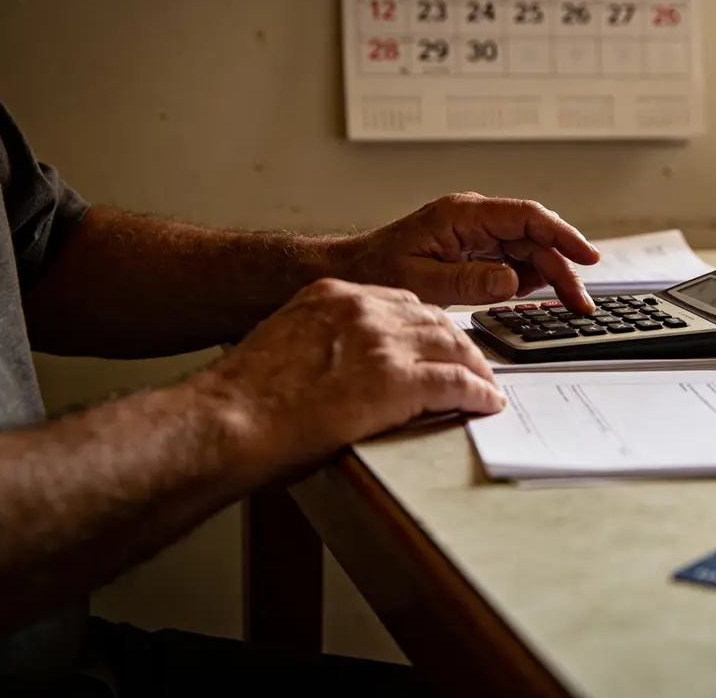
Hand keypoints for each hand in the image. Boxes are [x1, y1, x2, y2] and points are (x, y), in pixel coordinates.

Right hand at [203, 278, 504, 468]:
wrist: (228, 420)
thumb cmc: (243, 398)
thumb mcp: (282, 344)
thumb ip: (318, 342)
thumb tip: (339, 368)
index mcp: (333, 296)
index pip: (400, 302)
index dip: (426, 326)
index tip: (438, 341)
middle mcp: (363, 310)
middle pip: (433, 319)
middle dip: (458, 343)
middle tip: (473, 364)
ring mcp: (383, 343)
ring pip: (453, 345)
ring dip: (475, 367)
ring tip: (486, 385)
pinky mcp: (398, 381)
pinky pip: (456, 382)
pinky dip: (478, 392)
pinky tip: (487, 403)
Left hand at [334, 192, 600, 312]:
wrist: (353, 272)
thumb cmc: (378, 270)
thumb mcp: (423, 281)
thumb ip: (470, 281)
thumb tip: (512, 280)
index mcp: (463, 215)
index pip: (526, 217)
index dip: (562, 235)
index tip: (586, 257)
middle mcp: (474, 219)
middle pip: (534, 237)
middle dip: (562, 267)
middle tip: (580, 302)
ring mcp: (476, 234)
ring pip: (528, 250)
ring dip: (551, 276)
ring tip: (569, 304)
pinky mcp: (475, 251)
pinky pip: (512, 261)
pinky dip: (529, 280)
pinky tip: (540, 297)